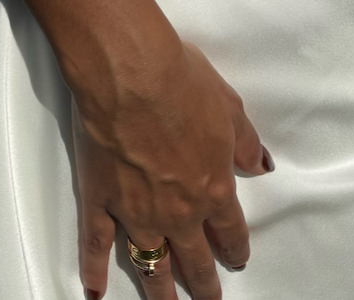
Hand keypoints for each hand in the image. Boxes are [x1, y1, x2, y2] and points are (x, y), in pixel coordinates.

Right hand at [72, 37, 271, 299]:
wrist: (131, 75)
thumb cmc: (180, 81)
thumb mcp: (228, 105)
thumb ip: (244, 141)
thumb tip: (259, 163)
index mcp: (213, 187)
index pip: (230, 230)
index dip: (235, 248)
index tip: (237, 260)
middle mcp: (178, 211)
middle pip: (195, 259)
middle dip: (204, 284)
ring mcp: (137, 212)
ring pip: (152, 263)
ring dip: (160, 291)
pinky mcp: (100, 201)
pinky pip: (96, 245)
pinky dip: (94, 271)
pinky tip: (95, 291)